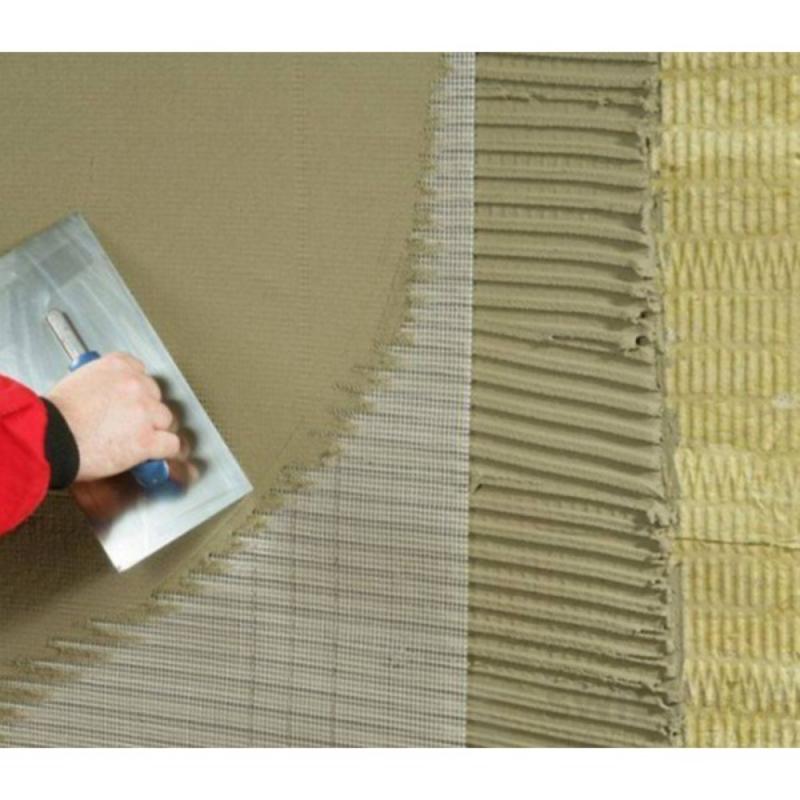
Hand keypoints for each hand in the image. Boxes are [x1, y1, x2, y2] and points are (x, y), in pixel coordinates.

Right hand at [47, 352, 185, 481]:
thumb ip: (102, 382)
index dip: (136, 390)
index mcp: (118, 366)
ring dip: (154, 431)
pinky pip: (170, 444)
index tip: (130, 400)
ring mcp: (144, 411)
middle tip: (128, 424)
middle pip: (155, 397)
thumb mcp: (77, 382)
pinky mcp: (147, 439)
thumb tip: (110, 394)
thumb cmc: (53, 416)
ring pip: (165, 420)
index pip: (141, 372)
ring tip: (134, 441)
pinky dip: (163, 451)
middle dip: (145, 411)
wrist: (48, 438)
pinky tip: (151, 455)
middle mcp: (135, 384)